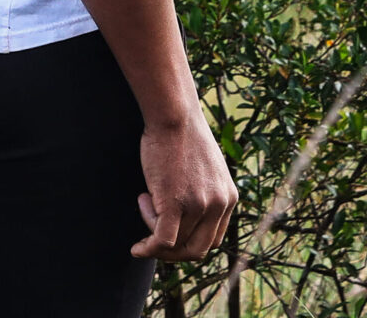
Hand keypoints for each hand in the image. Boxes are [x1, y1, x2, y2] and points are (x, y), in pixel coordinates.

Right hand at [131, 113, 236, 261]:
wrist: (173, 114)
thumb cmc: (182, 135)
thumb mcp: (205, 169)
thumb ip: (204, 192)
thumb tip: (187, 216)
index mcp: (229, 197)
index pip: (213, 239)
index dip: (189, 240)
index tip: (170, 229)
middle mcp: (219, 204)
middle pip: (198, 250)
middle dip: (174, 251)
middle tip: (153, 235)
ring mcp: (200, 205)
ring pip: (176, 245)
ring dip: (154, 233)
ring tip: (144, 202)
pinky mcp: (177, 203)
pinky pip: (163, 241)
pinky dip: (148, 248)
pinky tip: (136, 247)